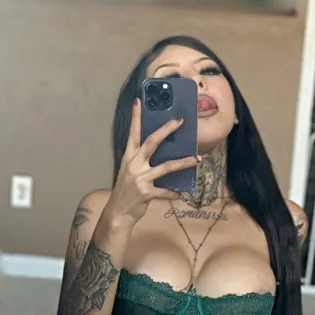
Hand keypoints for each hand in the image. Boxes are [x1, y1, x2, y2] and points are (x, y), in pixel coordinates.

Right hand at [107, 99, 199, 223]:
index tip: (138, 101)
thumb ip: (140, 160)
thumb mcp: (129, 172)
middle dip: (166, 130)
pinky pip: (164, 192)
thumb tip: (158, 150)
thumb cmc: (126, 191)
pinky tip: (180, 194)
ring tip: (197, 159)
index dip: (135, 118)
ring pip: (166, 167)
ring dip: (183, 162)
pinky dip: (172, 193)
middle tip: (180, 120)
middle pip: (151, 142)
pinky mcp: (146, 193)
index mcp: (128, 158)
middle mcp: (134, 165)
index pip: (132, 134)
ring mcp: (140, 179)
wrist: (117, 213)